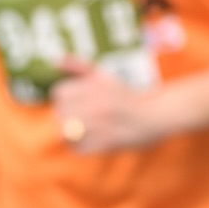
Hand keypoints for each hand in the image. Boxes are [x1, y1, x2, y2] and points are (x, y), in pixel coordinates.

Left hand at [51, 57, 180, 153]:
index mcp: (95, 87)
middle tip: (76, 118)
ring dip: (70, 133)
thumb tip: (55, 59)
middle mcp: (98, 104)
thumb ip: (78, 66)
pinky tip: (87, 141)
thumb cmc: (123, 96)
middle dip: (65, 116)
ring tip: (79, 131)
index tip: (72, 102)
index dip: (63, 98)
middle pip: (61, 113)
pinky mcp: (108, 143)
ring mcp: (103, 124)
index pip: (59, 93)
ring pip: (67, 132)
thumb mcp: (102, 77)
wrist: (153, 115)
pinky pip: (79, 148)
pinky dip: (79, 147)